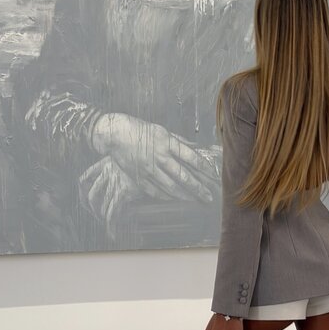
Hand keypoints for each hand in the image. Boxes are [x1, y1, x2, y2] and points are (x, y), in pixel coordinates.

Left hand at [77, 155, 140, 237]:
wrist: (159, 163)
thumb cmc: (146, 166)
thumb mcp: (127, 165)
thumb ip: (115, 174)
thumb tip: (104, 195)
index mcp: (105, 162)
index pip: (83, 180)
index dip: (82, 195)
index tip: (87, 205)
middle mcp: (108, 170)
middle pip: (91, 195)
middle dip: (93, 211)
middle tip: (100, 217)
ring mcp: (115, 180)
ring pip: (101, 205)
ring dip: (103, 218)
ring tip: (110, 223)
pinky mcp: (124, 190)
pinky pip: (112, 211)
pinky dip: (111, 225)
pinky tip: (112, 233)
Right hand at [91, 113, 217, 203]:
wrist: (114, 134)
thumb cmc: (139, 129)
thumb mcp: (162, 131)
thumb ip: (178, 142)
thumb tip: (196, 150)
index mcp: (167, 142)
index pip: (191, 158)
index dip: (205, 169)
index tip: (214, 177)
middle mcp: (159, 156)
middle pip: (184, 176)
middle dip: (198, 188)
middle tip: (209, 197)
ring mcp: (148, 169)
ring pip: (171, 187)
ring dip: (185, 195)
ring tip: (195, 200)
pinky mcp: (139, 177)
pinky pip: (156, 191)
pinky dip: (168, 196)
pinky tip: (176, 199)